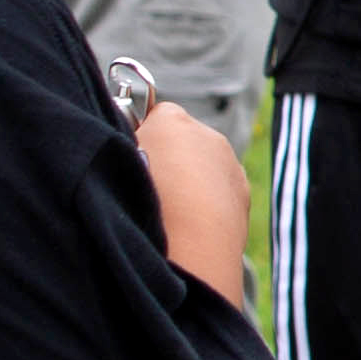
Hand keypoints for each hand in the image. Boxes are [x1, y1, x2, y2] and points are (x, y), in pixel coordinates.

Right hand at [133, 100, 251, 304]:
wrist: (194, 243)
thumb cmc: (146, 201)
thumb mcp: (116, 162)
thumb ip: (124, 146)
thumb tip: (128, 149)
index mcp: (171, 120)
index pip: (155, 116)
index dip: (144, 138)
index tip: (133, 161)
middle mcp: (206, 134)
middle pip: (184, 140)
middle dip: (170, 158)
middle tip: (151, 190)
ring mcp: (230, 162)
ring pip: (205, 165)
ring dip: (191, 182)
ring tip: (171, 213)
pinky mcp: (244, 191)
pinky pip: (221, 189)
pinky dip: (209, 202)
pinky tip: (192, 224)